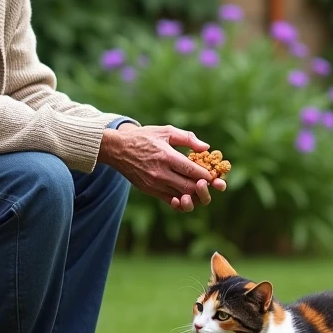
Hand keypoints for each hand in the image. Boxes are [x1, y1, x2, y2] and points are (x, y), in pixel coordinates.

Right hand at [99, 124, 226, 209]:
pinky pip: (170, 202)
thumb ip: (187, 138)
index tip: (215, 174)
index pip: (193, 171)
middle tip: (213, 184)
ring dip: (195, 195)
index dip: (208, 175)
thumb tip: (206, 148)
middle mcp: (161, 173)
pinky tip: (187, 195)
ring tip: (201, 188)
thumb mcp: (165, 131)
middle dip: (205, 187)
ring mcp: (155, 184)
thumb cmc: (144, 138)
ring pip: (182, 197)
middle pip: (190, 187)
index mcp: (166, 156)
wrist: (118, 149)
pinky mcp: (150, 191)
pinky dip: (182, 201)